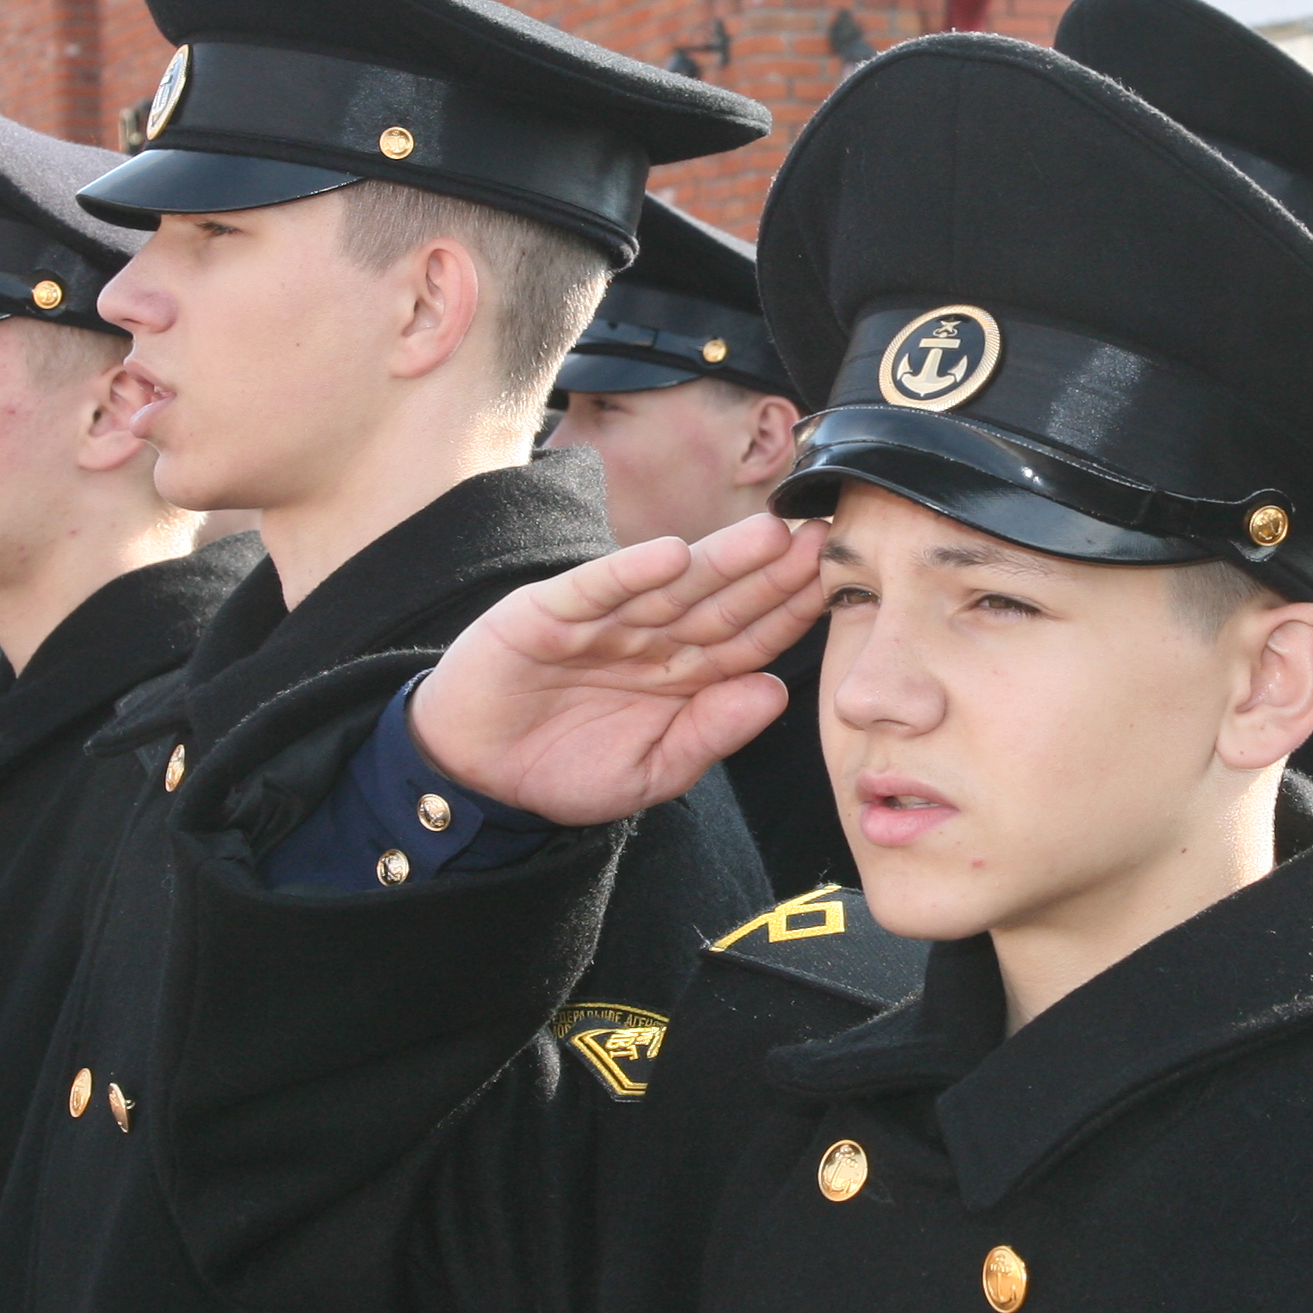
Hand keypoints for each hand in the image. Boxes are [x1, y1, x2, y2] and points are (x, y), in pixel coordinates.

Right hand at [407, 513, 828, 826]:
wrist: (473, 778)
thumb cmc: (564, 770)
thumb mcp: (651, 772)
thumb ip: (710, 734)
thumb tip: (776, 693)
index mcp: (681, 674)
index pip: (748, 637)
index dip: (790, 612)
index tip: (838, 586)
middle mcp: (649, 637)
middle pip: (720, 600)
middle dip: (772, 572)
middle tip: (822, 540)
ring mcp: (601, 620)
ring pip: (669, 585)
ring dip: (719, 559)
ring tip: (768, 534)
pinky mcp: (546, 613)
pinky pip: (594, 588)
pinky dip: (629, 571)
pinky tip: (670, 554)